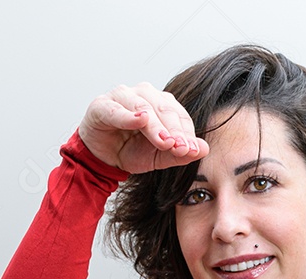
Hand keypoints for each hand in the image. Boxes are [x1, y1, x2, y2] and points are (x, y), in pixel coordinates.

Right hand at [78, 82, 208, 173]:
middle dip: (174, 130)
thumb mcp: (158, 157)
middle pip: (164, 108)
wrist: (102, 158)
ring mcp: (122, 96)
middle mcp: (144, 94)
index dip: (186, 134)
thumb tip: (204, 149)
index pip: (179, 116)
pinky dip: (128, 115)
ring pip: (143, 107)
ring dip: (155, 125)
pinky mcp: (102, 105)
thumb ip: (180, 154)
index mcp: (161, 104)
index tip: (192, 151)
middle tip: (181, 148)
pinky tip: (139, 120)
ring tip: (164, 140)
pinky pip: (117, 110)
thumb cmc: (130, 151)